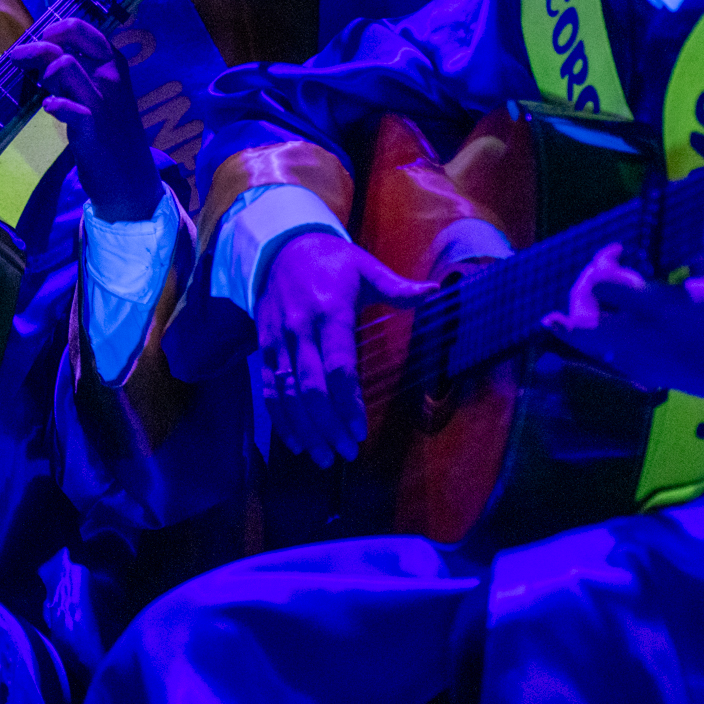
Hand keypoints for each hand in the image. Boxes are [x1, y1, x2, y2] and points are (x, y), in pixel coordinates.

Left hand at [12, 17, 160, 221]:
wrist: (131, 178)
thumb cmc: (111, 131)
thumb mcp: (99, 94)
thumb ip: (76, 72)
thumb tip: (41, 54)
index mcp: (113, 63)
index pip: (81, 29)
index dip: (53, 30)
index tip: (39, 42)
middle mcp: (110, 76)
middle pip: (68, 43)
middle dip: (38, 48)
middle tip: (19, 60)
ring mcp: (102, 103)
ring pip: (66, 66)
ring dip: (47, 75)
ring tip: (46, 92)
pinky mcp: (93, 130)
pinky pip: (72, 108)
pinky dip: (57, 105)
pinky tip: (50, 108)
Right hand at [257, 231, 434, 465]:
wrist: (280, 247)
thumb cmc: (331, 261)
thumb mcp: (365, 267)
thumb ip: (399, 288)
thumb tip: (439, 292)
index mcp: (330, 312)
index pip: (338, 366)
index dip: (348, 402)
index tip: (360, 430)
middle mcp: (300, 330)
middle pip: (310, 387)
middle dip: (327, 424)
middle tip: (346, 452)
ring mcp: (277, 341)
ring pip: (286, 393)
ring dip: (304, 428)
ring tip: (322, 456)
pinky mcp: (263, 347)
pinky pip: (268, 388)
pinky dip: (279, 418)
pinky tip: (295, 441)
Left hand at [543, 245, 703, 399]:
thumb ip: (679, 251)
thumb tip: (649, 238)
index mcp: (663, 308)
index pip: (602, 285)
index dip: (603, 262)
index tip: (619, 251)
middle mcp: (643, 338)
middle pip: (581, 322)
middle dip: (581, 293)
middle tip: (600, 278)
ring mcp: (640, 361)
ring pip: (586, 341)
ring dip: (586, 313)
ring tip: (604, 296)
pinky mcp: (642, 374)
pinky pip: (603, 351)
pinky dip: (598, 331)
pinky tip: (611, 315)